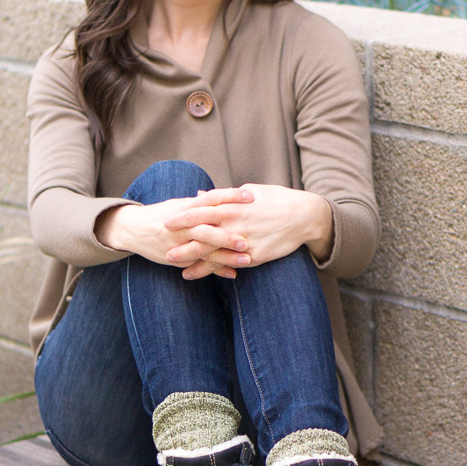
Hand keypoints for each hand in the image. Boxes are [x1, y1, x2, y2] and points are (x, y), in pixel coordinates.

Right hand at [95, 194, 250, 278]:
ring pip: (203, 250)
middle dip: (227, 235)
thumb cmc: (161, 213)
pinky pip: (198, 265)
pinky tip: (232, 273)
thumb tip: (224, 196)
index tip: (250, 196)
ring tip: (247, 259)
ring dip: (226, 256)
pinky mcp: (176, 258)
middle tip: (248, 239)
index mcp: (185, 207)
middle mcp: (181, 225)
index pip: (210, 199)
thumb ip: (201, 203)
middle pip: (206, 229)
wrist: (132, 229)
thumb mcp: (180, 204)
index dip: (230, 196)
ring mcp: (177, 243)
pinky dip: (215, 270)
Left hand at [164, 184, 333, 276]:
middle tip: (162, 244)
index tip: (167, 221)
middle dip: (181, 238)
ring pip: (212, 251)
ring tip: (173, 263)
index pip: (203, 209)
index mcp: (234, 204)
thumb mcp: (249, 192)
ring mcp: (244, 240)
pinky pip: (228, 264)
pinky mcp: (254, 255)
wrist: (304, 216)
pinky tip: (196, 273)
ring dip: (191, 257)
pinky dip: (211, 269)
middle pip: (203, 231)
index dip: (184, 216)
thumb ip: (223, 196)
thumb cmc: (275, 200)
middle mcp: (237, 222)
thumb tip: (200, 195)